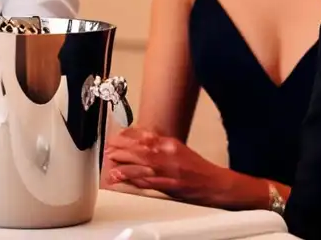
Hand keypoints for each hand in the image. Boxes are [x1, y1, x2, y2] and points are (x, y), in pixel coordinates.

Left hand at [102, 126, 262, 208]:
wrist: (213, 183)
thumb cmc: (196, 167)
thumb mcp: (176, 148)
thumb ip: (158, 143)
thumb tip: (139, 139)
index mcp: (168, 143)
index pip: (142, 135)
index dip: (125, 136)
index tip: (114, 136)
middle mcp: (166, 154)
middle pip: (137, 148)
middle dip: (119, 149)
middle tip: (107, 149)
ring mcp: (166, 170)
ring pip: (138, 164)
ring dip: (121, 163)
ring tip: (109, 162)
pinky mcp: (166, 184)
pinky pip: (144, 181)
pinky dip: (130, 178)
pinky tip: (120, 177)